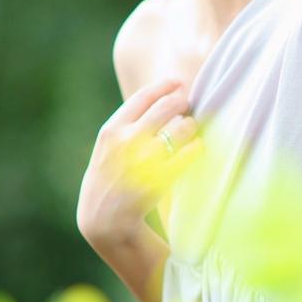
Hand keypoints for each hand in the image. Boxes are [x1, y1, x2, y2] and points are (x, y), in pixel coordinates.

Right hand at [77, 78, 202, 247]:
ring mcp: (145, 159)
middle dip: (182, 101)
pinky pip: (190, 153)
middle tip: (189, 103)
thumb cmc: (108, 181)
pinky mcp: (161, 178)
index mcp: (112, 130)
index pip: (143, 97)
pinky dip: (197, 147)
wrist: (104, 220)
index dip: (165, 86)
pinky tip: (198, 148)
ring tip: (190, 129)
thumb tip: (156, 101)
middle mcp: (127, 141)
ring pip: (182, 127)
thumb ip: (126, 126)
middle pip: (166, 107)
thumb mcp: (107, 148)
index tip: (178, 82)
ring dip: (190, 125)